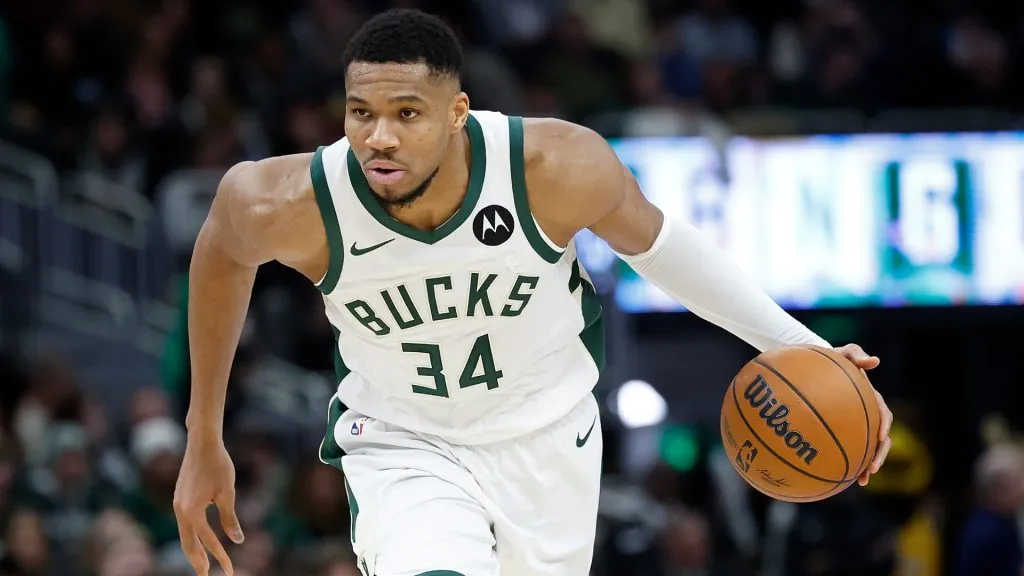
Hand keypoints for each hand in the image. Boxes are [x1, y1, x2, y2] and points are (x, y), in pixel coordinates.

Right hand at [173, 433, 243, 575]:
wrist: (202, 442)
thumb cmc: (217, 465)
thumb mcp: (227, 492)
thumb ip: (230, 518)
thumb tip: (237, 541)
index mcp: (192, 511)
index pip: (208, 541)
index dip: (220, 557)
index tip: (229, 571)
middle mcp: (180, 510)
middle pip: (188, 544)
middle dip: (198, 562)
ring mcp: (178, 504)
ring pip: (184, 535)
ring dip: (194, 550)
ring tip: (203, 564)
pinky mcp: (179, 498)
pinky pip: (185, 523)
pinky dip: (191, 535)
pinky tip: (199, 539)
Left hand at [833, 343, 891, 485]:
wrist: (817, 365)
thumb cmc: (832, 358)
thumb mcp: (844, 352)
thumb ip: (856, 354)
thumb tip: (874, 360)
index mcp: (871, 398)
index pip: (883, 414)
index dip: (884, 426)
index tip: (881, 437)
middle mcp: (866, 413)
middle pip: (880, 439)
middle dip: (879, 455)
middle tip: (872, 469)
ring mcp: (855, 423)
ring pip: (866, 448)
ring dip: (866, 465)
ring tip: (860, 482)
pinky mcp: (842, 429)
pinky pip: (845, 447)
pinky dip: (844, 461)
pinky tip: (835, 476)